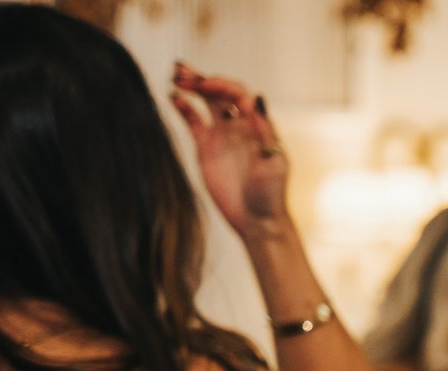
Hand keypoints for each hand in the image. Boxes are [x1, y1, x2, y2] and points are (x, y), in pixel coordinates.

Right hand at [168, 64, 289, 240]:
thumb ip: (265, 132)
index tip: (204, 84)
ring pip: (205, 102)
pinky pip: (193, 120)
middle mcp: (240, 125)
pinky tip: (173, 98)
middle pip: (219, 93)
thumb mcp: (273, 163)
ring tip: (175, 78)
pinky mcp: (206, 147)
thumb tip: (258, 98)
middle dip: (202, 80)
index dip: (221, 85)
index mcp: (258, 125)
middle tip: (182, 73)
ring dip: (192, 87)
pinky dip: (183, 108)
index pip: (238, 93)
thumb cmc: (271, 195)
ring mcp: (222, 134)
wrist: (257, 220)